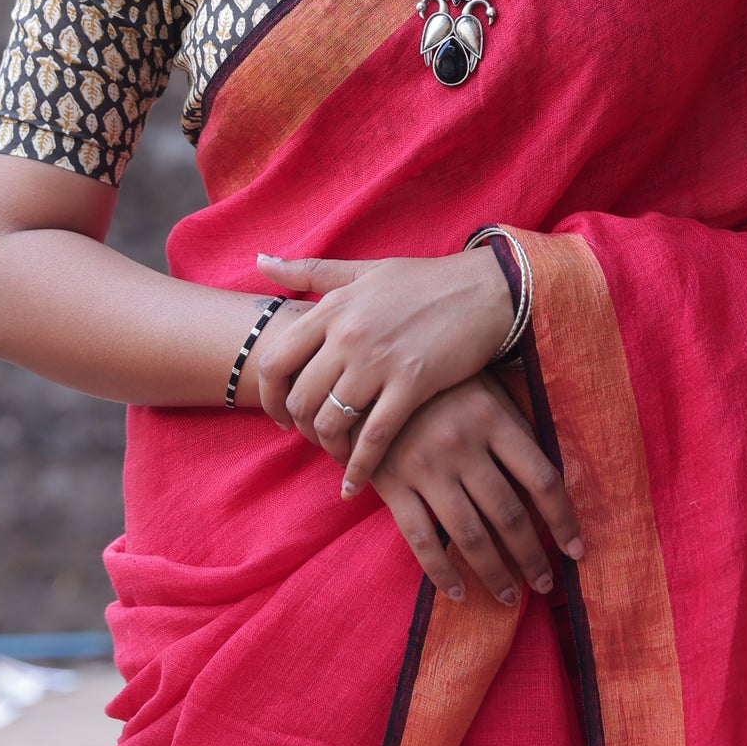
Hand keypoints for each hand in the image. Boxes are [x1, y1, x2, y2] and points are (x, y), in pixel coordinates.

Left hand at [253, 249, 515, 496]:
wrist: (485, 290)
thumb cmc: (424, 280)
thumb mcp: (364, 269)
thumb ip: (310, 271)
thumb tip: (261, 260)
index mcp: (333, 308)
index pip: (276, 360)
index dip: (269, 396)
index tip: (280, 413)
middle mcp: (348, 335)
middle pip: (300, 398)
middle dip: (300, 427)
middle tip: (312, 437)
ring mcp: (379, 361)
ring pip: (330, 421)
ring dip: (327, 447)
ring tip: (337, 453)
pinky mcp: (412, 384)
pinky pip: (373, 438)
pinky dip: (359, 468)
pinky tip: (354, 485)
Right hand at [369, 374, 582, 605]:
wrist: (369, 373)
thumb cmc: (440, 383)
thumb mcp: (486, 389)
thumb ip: (517, 427)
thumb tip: (552, 480)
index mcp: (493, 418)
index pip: (542, 479)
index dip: (564, 520)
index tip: (576, 550)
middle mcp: (462, 444)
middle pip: (509, 514)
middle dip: (531, 557)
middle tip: (545, 584)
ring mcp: (425, 466)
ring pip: (469, 534)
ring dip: (494, 573)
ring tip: (510, 597)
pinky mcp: (391, 483)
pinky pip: (421, 538)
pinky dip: (441, 571)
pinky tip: (458, 593)